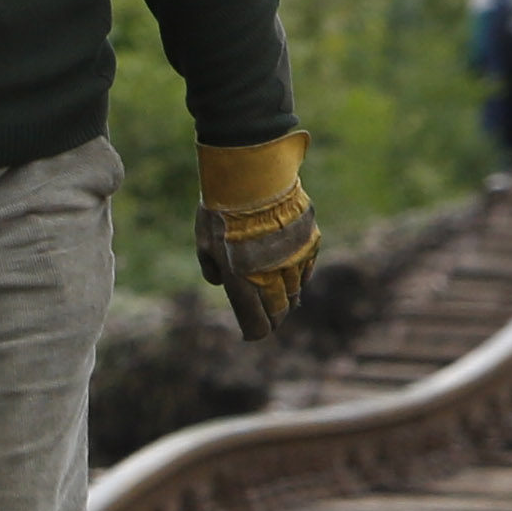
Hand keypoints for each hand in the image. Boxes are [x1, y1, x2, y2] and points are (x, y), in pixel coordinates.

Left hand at [196, 131, 317, 343]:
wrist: (251, 177)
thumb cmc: (221, 210)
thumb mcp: (204, 242)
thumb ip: (212, 268)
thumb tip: (221, 282)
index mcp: (241, 281)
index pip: (257, 323)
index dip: (255, 331)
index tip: (252, 333)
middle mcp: (270, 275)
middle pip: (278, 310)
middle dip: (273, 318)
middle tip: (270, 321)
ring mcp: (292, 259)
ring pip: (294, 291)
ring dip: (288, 298)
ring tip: (285, 302)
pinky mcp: (308, 242)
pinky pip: (306, 269)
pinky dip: (299, 277)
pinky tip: (294, 278)